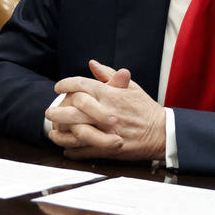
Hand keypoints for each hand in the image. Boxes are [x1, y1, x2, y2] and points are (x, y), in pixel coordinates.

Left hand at [48, 59, 166, 160]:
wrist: (164, 132)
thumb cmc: (147, 110)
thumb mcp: (132, 88)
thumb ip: (110, 75)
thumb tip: (93, 64)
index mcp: (112, 95)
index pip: (81, 85)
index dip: (65, 84)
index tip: (59, 88)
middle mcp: (107, 112)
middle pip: (72, 108)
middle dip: (57, 110)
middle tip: (50, 111)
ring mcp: (107, 131)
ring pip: (74, 132)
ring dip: (60, 132)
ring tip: (54, 131)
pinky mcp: (109, 148)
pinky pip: (83, 150)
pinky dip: (71, 150)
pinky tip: (67, 148)